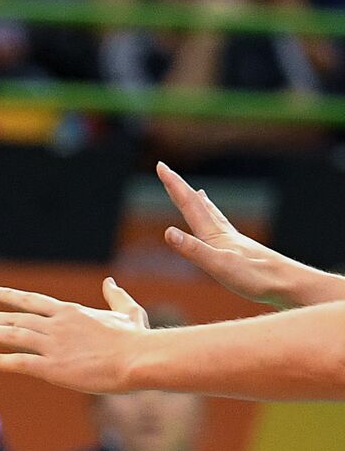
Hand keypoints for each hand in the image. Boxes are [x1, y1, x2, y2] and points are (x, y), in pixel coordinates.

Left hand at [0, 277, 147, 393]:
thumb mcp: (128, 312)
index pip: (32, 301)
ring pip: (10, 335)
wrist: (138, 358)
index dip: (9, 297)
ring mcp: (52, 345)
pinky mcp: (53, 367)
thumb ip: (115, 297)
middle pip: (14, 318)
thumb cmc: (137, 339)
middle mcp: (56, 325)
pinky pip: (18, 362)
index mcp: (70, 312)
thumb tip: (110, 283)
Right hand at [157, 162, 306, 307]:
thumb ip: (194, 250)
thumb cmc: (256, 278)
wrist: (290, 284)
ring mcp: (234, 241)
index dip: (173, 185)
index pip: (188, 204)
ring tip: (199, 193)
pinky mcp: (242, 252)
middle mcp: (223, 233)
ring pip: (213, 215)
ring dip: (201, 203)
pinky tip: (222, 228)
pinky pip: (223, 228)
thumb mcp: (219, 266)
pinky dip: (217, 220)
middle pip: (197, 204)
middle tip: (167, 173)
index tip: (161, 166)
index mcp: (214, 234)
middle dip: (180, 188)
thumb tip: (168, 232)